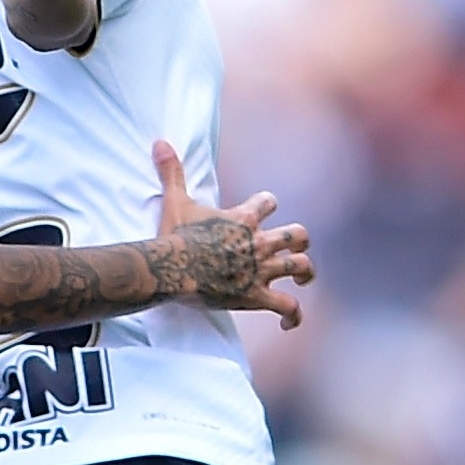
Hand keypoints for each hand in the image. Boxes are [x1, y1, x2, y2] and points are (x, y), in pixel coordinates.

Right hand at [152, 142, 311, 328]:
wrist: (172, 267)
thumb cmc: (174, 235)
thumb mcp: (174, 200)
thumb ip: (172, 171)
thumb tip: (159, 141)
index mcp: (242, 218)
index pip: (268, 202)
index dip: (267, 205)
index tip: (263, 209)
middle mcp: (258, 242)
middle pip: (297, 235)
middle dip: (298, 240)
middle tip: (292, 247)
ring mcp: (260, 270)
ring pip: (301, 267)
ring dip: (305, 273)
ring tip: (303, 280)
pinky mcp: (256, 296)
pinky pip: (288, 306)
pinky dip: (293, 315)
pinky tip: (288, 322)